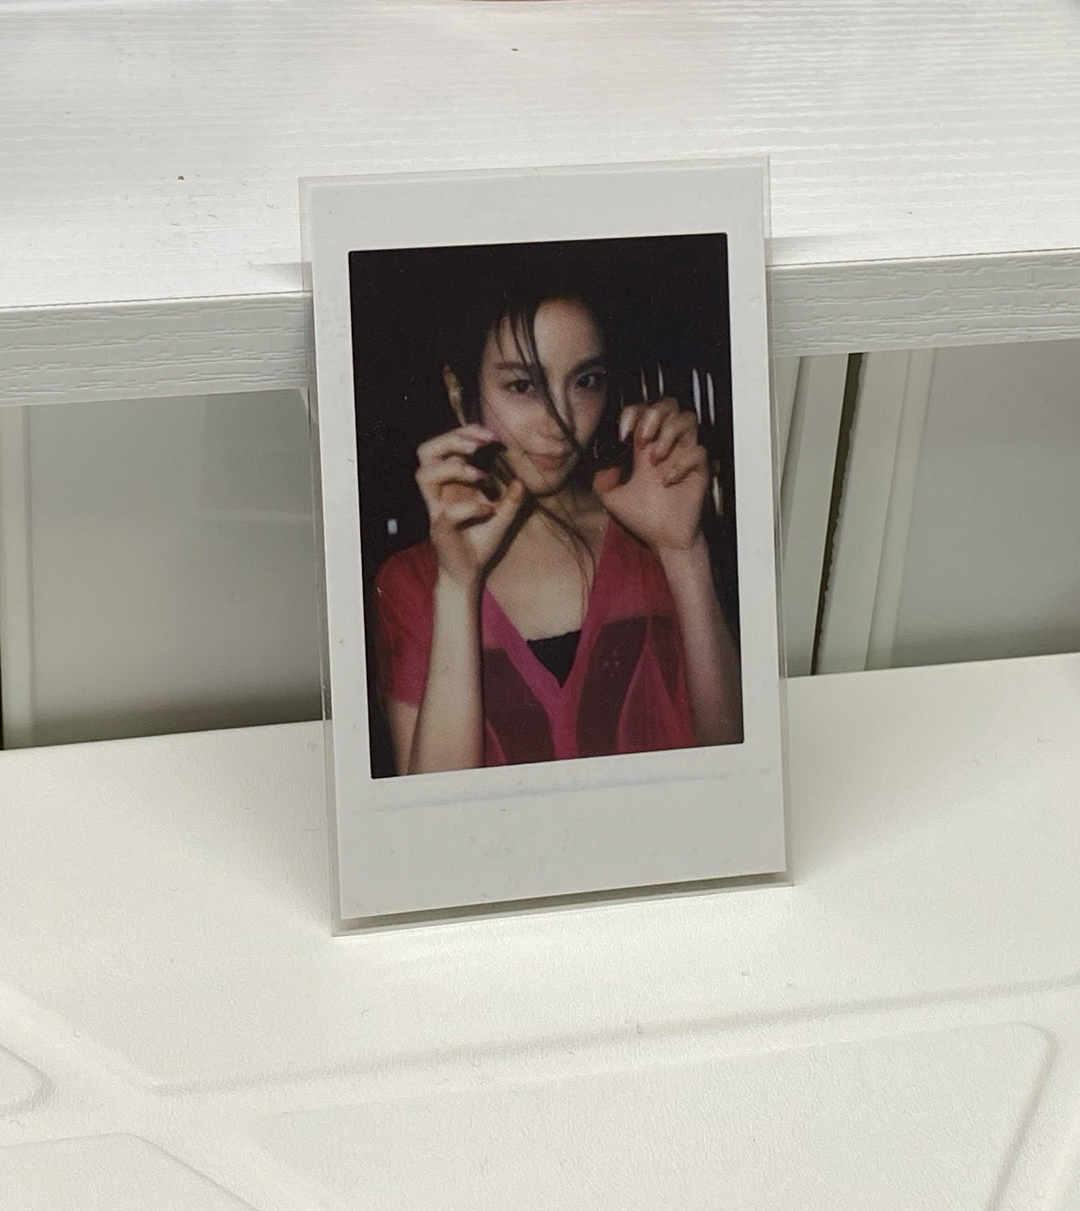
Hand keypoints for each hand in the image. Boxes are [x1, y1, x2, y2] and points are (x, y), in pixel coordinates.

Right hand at [415, 424, 524, 588]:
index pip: (446, 446)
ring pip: (424, 474)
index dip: (464, 433)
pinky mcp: (439, 529)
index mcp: (451, 483)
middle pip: (426, 451)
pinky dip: (472, 507)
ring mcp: (436, 509)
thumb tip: (521, 481)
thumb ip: (510, 500)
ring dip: (453, 468)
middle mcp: (440, 492)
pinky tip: (489, 510)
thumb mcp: (502, 518)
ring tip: (481, 475)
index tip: (492, 436)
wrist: (469, 574)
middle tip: (481, 443)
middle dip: (452, 439)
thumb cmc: (480, 543)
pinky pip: (449, 512)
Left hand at [592, 398, 706, 552]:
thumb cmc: (644, 518)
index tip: (622, 434)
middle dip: (654, 415)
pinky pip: (698, 452)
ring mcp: (683, 456)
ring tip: (654, 457)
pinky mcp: (698, 470)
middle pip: (669, 405)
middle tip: (641, 438)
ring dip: (668, 433)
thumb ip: (601, 480)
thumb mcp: (612, 498)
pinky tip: (667, 480)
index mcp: (645, 449)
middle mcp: (666, 447)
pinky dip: (680, 463)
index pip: (644, 412)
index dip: (633, 414)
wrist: (664, 540)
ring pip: (688, 419)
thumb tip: (603, 465)